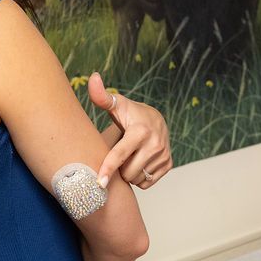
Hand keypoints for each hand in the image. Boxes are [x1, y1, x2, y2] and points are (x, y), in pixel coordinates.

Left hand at [88, 72, 171, 188]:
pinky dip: (140, 176)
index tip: (99, 183)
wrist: (156, 119)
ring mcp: (163, 155)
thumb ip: (102, 96)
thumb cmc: (130, 114)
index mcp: (140, 131)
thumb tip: (93, 77)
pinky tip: (139, 162)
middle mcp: (155, 144)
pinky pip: (147, 182)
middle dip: (119, 168)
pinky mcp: (168, 164)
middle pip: (127, 172)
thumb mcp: (117, 105)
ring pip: (136, 179)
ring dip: (129, 172)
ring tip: (130, 156)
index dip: (108, 169)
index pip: (120, 154)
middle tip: (119, 154)